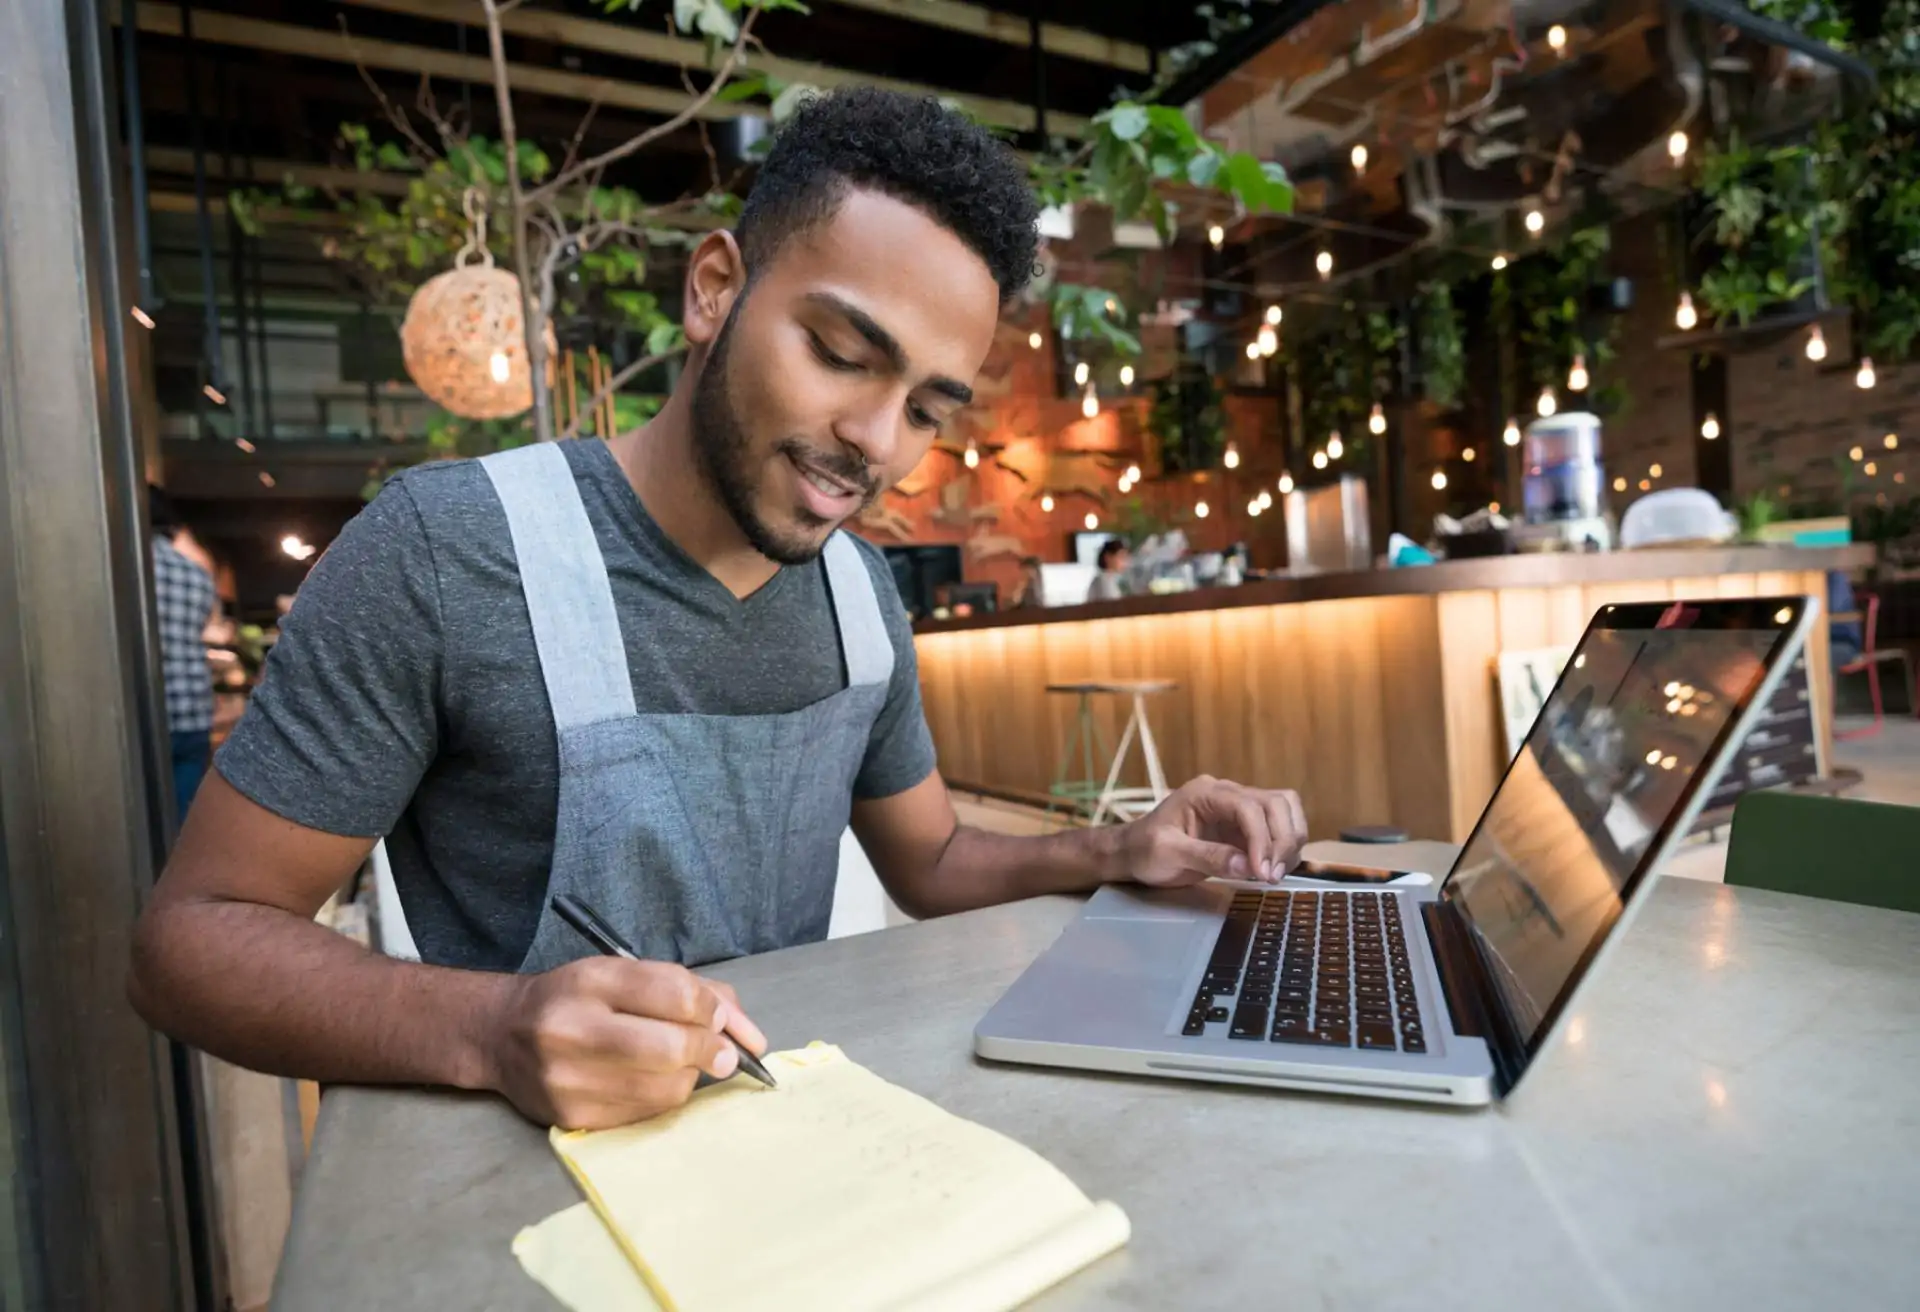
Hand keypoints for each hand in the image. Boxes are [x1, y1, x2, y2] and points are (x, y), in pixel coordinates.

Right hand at [485, 957, 767, 1129]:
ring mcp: (568, 1078)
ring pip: (664, 1088)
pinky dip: (663, 1098)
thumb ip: (689, 991)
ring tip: (680, 1065)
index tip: (720, 1017)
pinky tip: (652, 1082)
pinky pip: (644, 1113)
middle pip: (670, 1047)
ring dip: (689, 1077)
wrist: (502, 1034)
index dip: (711, 1008)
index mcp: (590, 980)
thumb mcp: (623, 973)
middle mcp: (572, 1028)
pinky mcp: (571, 1116)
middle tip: (723, 1054)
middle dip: (711, 1050)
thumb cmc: (576, 998)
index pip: (673, 993)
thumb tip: (748, 1032)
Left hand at [1120, 776, 1307, 889]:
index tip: (1261, 872)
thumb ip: (1207, 857)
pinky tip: (1271, 871)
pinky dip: (1284, 849)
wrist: (1133, 853)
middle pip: (1276, 803)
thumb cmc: (1144, 850)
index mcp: (1205, 793)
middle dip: (1282, 840)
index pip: (1249, 806)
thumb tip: (1246, 866)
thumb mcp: (1168, 854)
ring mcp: (1238, 810)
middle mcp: (1227, 794)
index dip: (1262, 839)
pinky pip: (1278, 831)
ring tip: (1273, 875)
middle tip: (1271, 876)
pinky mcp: (1244, 828)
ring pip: (1284, 812)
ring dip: (1288, 843)